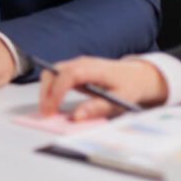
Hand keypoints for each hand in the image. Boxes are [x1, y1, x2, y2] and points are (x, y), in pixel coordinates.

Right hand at [38, 56, 168, 119]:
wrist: (135, 75)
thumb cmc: (129, 86)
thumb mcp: (119, 100)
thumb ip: (97, 108)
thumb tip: (76, 117)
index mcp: (95, 68)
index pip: (70, 75)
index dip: (58, 91)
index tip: (52, 109)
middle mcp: (81, 63)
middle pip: (54, 71)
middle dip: (46, 92)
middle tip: (45, 113)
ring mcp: (75, 64)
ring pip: (51, 73)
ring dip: (45, 91)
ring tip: (47, 111)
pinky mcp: (72, 69)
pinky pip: (55, 76)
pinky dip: (50, 89)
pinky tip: (52, 104)